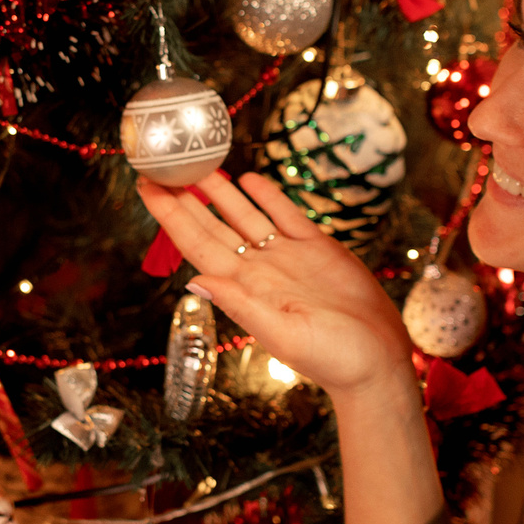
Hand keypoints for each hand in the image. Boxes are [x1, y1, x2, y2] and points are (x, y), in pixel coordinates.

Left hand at [136, 169, 415, 400]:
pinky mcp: (318, 249)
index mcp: (245, 288)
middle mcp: (259, 269)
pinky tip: (248, 178)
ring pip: (245, 214)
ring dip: (220, 190)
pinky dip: (266, 196)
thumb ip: (241, 306)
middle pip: (212, 224)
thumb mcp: (283, 333)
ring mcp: (287, 257)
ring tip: (198, 163)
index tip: (146, 188)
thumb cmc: (333, 358)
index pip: (195, 243)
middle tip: (161, 164)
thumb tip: (195, 281)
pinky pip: (285, 215)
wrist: (378, 361)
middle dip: (185, 196)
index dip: (169, 215)